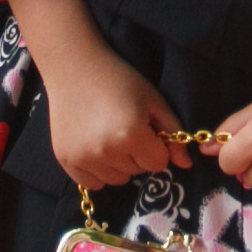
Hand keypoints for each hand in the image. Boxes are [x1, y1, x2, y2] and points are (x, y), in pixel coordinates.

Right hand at [41, 41, 180, 191]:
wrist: (74, 67)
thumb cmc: (119, 79)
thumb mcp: (153, 100)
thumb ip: (173, 132)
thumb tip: (186, 165)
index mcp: (131, 135)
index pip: (158, 163)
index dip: (156, 146)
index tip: (145, 128)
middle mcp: (106, 152)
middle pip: (137, 171)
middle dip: (137, 154)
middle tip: (125, 127)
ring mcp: (83, 158)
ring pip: (116, 179)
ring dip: (118, 164)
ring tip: (109, 136)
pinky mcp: (65, 160)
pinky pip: (92, 183)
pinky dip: (98, 171)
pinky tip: (94, 147)